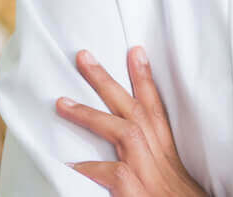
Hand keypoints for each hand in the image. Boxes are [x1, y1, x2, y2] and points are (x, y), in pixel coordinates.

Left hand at [56, 47, 207, 196]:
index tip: (135, 49)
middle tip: (83, 56)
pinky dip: (88, 166)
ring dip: (88, 113)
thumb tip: (129, 151)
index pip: (156, 106)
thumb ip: (154, 161)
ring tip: (61, 102)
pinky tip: (69, 161)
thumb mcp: (172, 178)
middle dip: (107, 79)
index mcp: (167, 150)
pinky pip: (106, 172)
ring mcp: (146, 170)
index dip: (145, 77)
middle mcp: (158, 154)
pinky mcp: (133, 188)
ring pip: (118, 130)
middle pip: (133, 107)